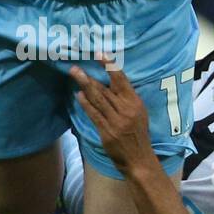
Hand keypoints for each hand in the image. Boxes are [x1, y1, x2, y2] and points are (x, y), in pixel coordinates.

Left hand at [69, 58, 152, 173]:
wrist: (139, 158)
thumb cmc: (138, 134)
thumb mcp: (139, 112)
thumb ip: (126, 99)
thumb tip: (109, 84)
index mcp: (135, 102)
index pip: (121, 80)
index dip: (110, 66)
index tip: (100, 54)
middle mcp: (126, 110)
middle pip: (104, 89)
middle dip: (88, 77)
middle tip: (75, 67)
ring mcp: (115, 121)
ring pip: (97, 100)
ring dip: (84, 86)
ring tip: (75, 75)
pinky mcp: (106, 132)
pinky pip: (94, 114)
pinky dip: (85, 104)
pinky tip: (78, 95)